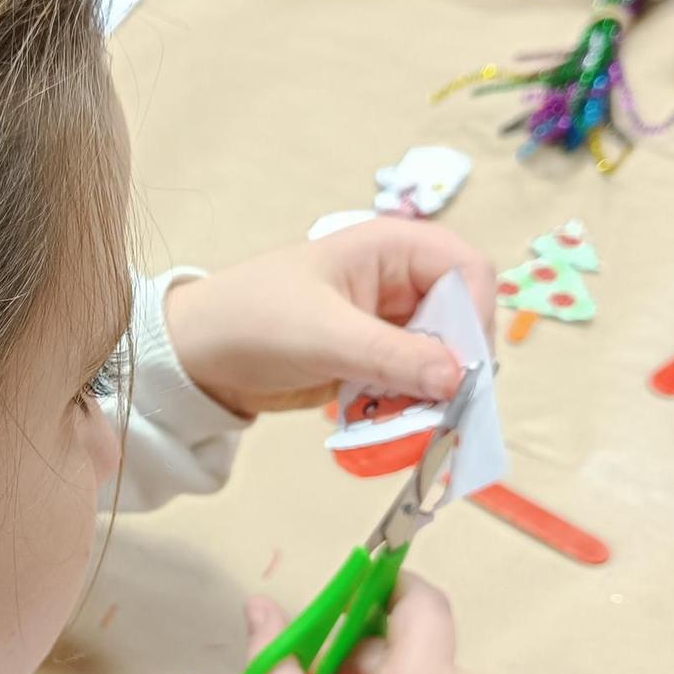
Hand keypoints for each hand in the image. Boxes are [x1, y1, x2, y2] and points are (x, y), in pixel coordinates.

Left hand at [162, 221, 494, 417]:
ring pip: (442, 359)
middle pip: (463, 319)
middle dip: (456, 364)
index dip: (476, 314)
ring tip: (411, 422)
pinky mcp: (375, 361)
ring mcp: (388, 325)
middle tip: (444, 408)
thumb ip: (393, 355)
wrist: (197, 357)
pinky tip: (388, 424)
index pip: (467, 269)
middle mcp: (398, 282)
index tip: (464, 366)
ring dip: (434, 393)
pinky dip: (410, 407)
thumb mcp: (324, 335)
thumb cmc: (250, 320)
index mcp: (389, 249)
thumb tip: (458, 377)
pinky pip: (414, 385)